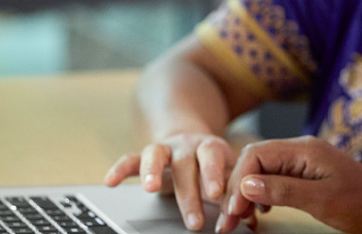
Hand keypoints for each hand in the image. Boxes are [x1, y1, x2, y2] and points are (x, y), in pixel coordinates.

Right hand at [104, 132, 235, 230]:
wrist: (191, 139)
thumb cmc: (212, 164)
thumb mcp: (227, 172)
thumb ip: (237, 194)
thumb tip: (251, 219)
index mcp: (210, 147)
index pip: (212, 156)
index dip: (213, 174)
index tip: (216, 195)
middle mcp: (186, 145)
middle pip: (185, 164)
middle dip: (189, 194)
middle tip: (194, 221)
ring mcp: (164, 148)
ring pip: (155, 154)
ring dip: (152, 170)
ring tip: (150, 189)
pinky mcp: (145, 156)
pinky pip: (130, 159)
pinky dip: (120, 169)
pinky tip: (110, 182)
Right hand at [215, 136, 361, 233]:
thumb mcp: (323, 201)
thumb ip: (284, 191)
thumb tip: (246, 185)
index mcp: (305, 149)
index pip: (256, 155)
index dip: (238, 182)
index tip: (233, 212)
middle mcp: (303, 151)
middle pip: (255, 162)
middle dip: (237, 191)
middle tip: (227, 224)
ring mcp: (306, 163)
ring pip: (263, 172)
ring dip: (246, 195)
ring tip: (239, 222)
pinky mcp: (309, 176)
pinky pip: (275, 180)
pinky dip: (261, 196)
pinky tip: (259, 214)